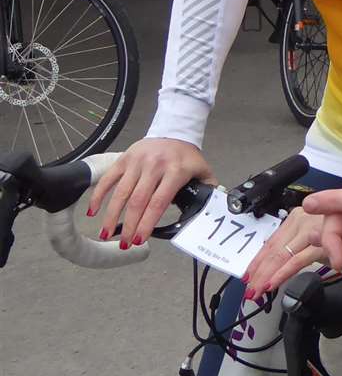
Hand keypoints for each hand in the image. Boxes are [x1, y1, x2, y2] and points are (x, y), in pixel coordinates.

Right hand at [89, 137, 213, 246]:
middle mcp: (154, 166)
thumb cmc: (187, 156)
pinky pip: (108, 179)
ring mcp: (137, 162)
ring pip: (121, 192)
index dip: (148, 222)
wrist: (174, 131)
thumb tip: (214, 209)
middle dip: (130, 225)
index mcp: (175, 171)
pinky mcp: (124, 159)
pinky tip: (93, 212)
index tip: (140, 239)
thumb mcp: (203, 171)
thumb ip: (209, 190)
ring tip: (107, 234)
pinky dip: (98, 195)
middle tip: (124, 244)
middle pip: (138, 201)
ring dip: (112, 215)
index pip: (158, 202)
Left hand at [242, 208, 327, 299]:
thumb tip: (288, 263)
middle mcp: (302, 218)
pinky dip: (284, 272)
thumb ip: (307, 246)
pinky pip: (298, 258)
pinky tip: (273, 284)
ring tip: (258, 291)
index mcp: (299, 217)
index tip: (248, 277)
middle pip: (274, 249)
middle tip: (250, 291)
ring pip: (282, 254)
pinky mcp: (322, 237)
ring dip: (268, 275)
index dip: (258, 262)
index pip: (272, 242)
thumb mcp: (323, 237)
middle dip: (259, 272)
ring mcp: (311, 226)